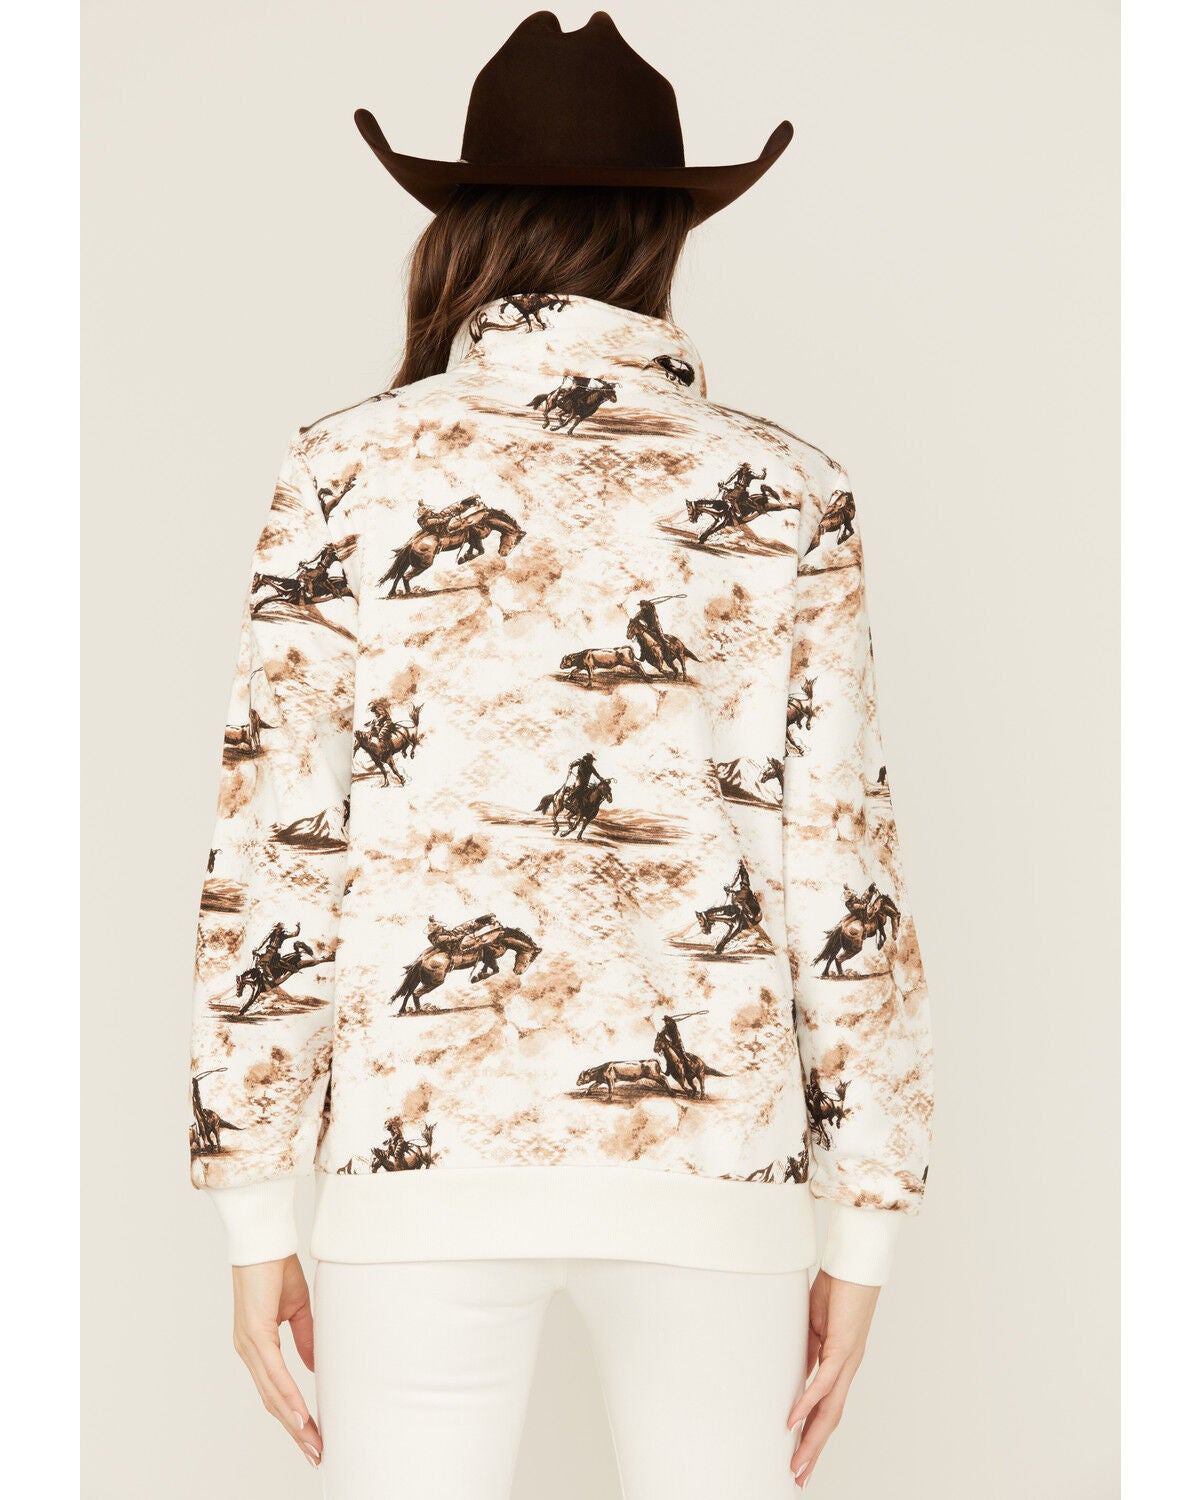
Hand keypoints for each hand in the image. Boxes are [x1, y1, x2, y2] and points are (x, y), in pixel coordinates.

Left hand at [232, 1255, 322, 1469]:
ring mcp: (249, 1344)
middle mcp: (248, 1350)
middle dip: (295, 1431)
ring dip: (294, 1422)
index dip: (293, 1416)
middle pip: (272, 1402)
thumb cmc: (275, 1266)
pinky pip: (273, 1373)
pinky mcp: (255, 1333)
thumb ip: (305, 1337)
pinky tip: (300, 1415)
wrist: (263, 1238)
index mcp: (257, 1345)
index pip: (275, 1390)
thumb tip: (312, 1368)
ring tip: (312, 1443)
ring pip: (272, 1394)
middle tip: (316, 1454)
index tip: (312, 1437)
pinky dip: (288, 1396)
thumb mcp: (296, 1307)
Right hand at [786, 1270, 879, 1487]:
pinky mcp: (843, 1347)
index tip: (801, 1456)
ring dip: (812, 1440)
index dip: (813, 1435)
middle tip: (798, 1476)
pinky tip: (794, 1419)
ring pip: (829, 1410)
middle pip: (830, 1420)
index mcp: (840, 1364)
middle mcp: (847, 1368)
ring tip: (797, 1462)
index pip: (826, 1408)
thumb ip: (809, 1349)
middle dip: (813, 1451)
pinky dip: (808, 1403)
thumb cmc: (839, 1287)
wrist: (857, 1264)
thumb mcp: (816, 1324)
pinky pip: (823, 1382)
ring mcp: (847, 1360)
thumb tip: (796, 1369)